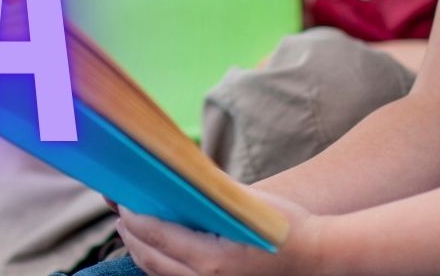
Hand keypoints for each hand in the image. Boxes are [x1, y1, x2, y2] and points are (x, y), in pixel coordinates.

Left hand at [114, 191, 319, 275]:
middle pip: (153, 260)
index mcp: (212, 259)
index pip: (158, 237)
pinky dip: (161, 268)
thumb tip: (181, 173)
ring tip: (133, 233)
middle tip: (121, 217)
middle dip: (132, 238)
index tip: (123, 204)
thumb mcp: (248, 202)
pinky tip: (158, 253)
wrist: (317, 259)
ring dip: (143, 254)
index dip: (135, 220)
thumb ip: (212, 191)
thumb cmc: (286, 226)